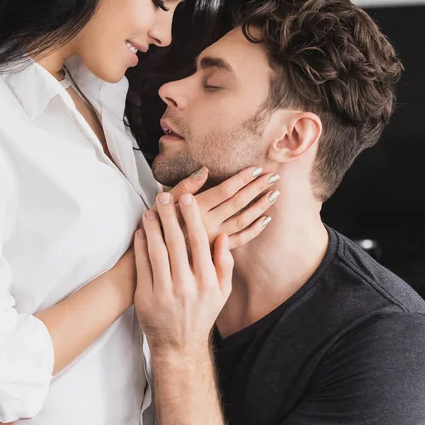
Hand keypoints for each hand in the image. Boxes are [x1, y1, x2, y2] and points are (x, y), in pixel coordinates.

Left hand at [134, 191, 234, 354]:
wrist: (179, 345)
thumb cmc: (202, 313)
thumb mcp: (222, 292)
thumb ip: (224, 263)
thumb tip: (222, 236)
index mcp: (207, 282)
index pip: (200, 241)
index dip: (192, 217)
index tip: (187, 198)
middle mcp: (186, 286)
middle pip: (176, 241)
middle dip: (169, 215)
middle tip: (163, 196)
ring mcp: (164, 292)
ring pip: (157, 250)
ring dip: (152, 227)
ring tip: (149, 210)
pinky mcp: (145, 297)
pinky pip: (142, 265)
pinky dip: (140, 246)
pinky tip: (140, 231)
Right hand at [157, 166, 278, 249]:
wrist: (150, 255)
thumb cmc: (155, 223)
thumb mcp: (164, 201)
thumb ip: (186, 185)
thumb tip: (205, 169)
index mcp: (194, 208)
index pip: (224, 190)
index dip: (242, 179)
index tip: (257, 168)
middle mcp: (206, 224)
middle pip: (238, 203)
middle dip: (257, 188)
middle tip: (273, 176)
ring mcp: (212, 239)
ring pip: (242, 221)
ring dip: (260, 207)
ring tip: (274, 194)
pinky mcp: (215, 252)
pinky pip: (239, 241)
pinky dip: (254, 230)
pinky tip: (265, 220)